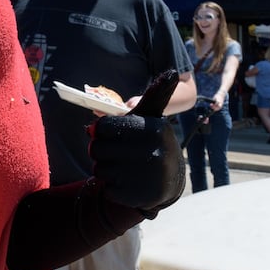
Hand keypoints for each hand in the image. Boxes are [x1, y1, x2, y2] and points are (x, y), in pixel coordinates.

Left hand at [88, 70, 183, 217]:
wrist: (169, 179)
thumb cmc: (150, 141)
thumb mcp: (151, 118)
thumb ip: (153, 96)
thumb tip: (172, 72)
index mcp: (154, 128)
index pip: (102, 128)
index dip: (100, 131)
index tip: (110, 134)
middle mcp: (154, 151)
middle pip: (96, 150)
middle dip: (100, 151)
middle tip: (116, 153)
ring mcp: (149, 176)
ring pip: (100, 170)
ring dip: (105, 169)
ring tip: (123, 167)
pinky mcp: (142, 197)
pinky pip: (108, 190)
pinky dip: (112, 187)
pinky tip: (128, 182)